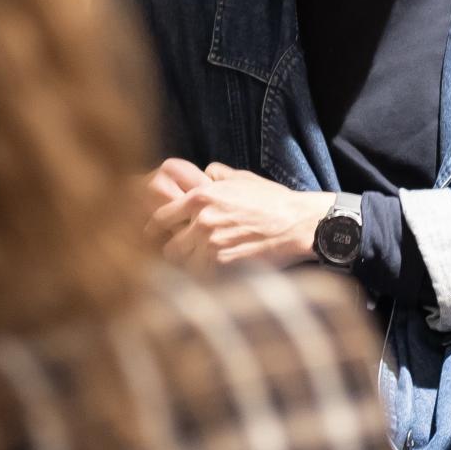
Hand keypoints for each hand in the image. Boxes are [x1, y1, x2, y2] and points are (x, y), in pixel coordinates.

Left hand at [148, 162, 332, 274]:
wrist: (297, 223)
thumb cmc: (273, 200)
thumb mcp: (242, 178)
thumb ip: (216, 174)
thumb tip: (204, 173)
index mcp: (200, 198)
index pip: (161, 217)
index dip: (154, 228)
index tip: (153, 235)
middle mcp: (201, 221)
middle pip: (169, 246)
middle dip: (176, 250)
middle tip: (185, 253)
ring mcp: (211, 245)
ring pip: (184, 264)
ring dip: (191, 265)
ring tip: (202, 264)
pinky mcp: (224, 265)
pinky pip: (202, 276)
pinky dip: (206, 276)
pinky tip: (216, 272)